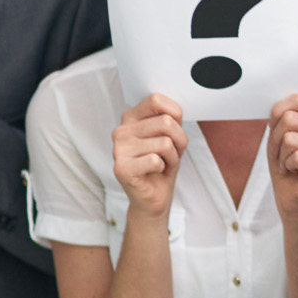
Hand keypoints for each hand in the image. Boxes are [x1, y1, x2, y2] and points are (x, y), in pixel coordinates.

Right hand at [112, 94, 187, 225]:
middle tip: (171, 153)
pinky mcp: (122, 168)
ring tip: (163, 164)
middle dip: (179, 141)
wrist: (154, 198)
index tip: (174, 130)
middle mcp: (121, 131)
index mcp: (131, 118)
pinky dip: (164, 168)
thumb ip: (170, 119)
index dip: (175, 115)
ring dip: (172, 157)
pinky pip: (156, 160)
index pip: (156, 99)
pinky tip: (155, 172)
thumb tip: (175, 111)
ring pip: (164, 142)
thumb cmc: (162, 165)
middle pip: (166, 122)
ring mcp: (119, 150)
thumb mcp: (170, 137)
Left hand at [267, 93, 297, 219]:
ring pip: (290, 138)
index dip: (277, 116)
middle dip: (276, 139)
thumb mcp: (279, 136)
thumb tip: (279, 106)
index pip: (296, 99)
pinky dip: (288, 165)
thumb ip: (281, 117)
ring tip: (289, 164)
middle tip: (281, 155)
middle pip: (290, 119)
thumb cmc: (286, 166)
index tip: (278, 134)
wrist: (292, 197)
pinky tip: (295, 171)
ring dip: (282, 155)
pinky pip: (297, 156)